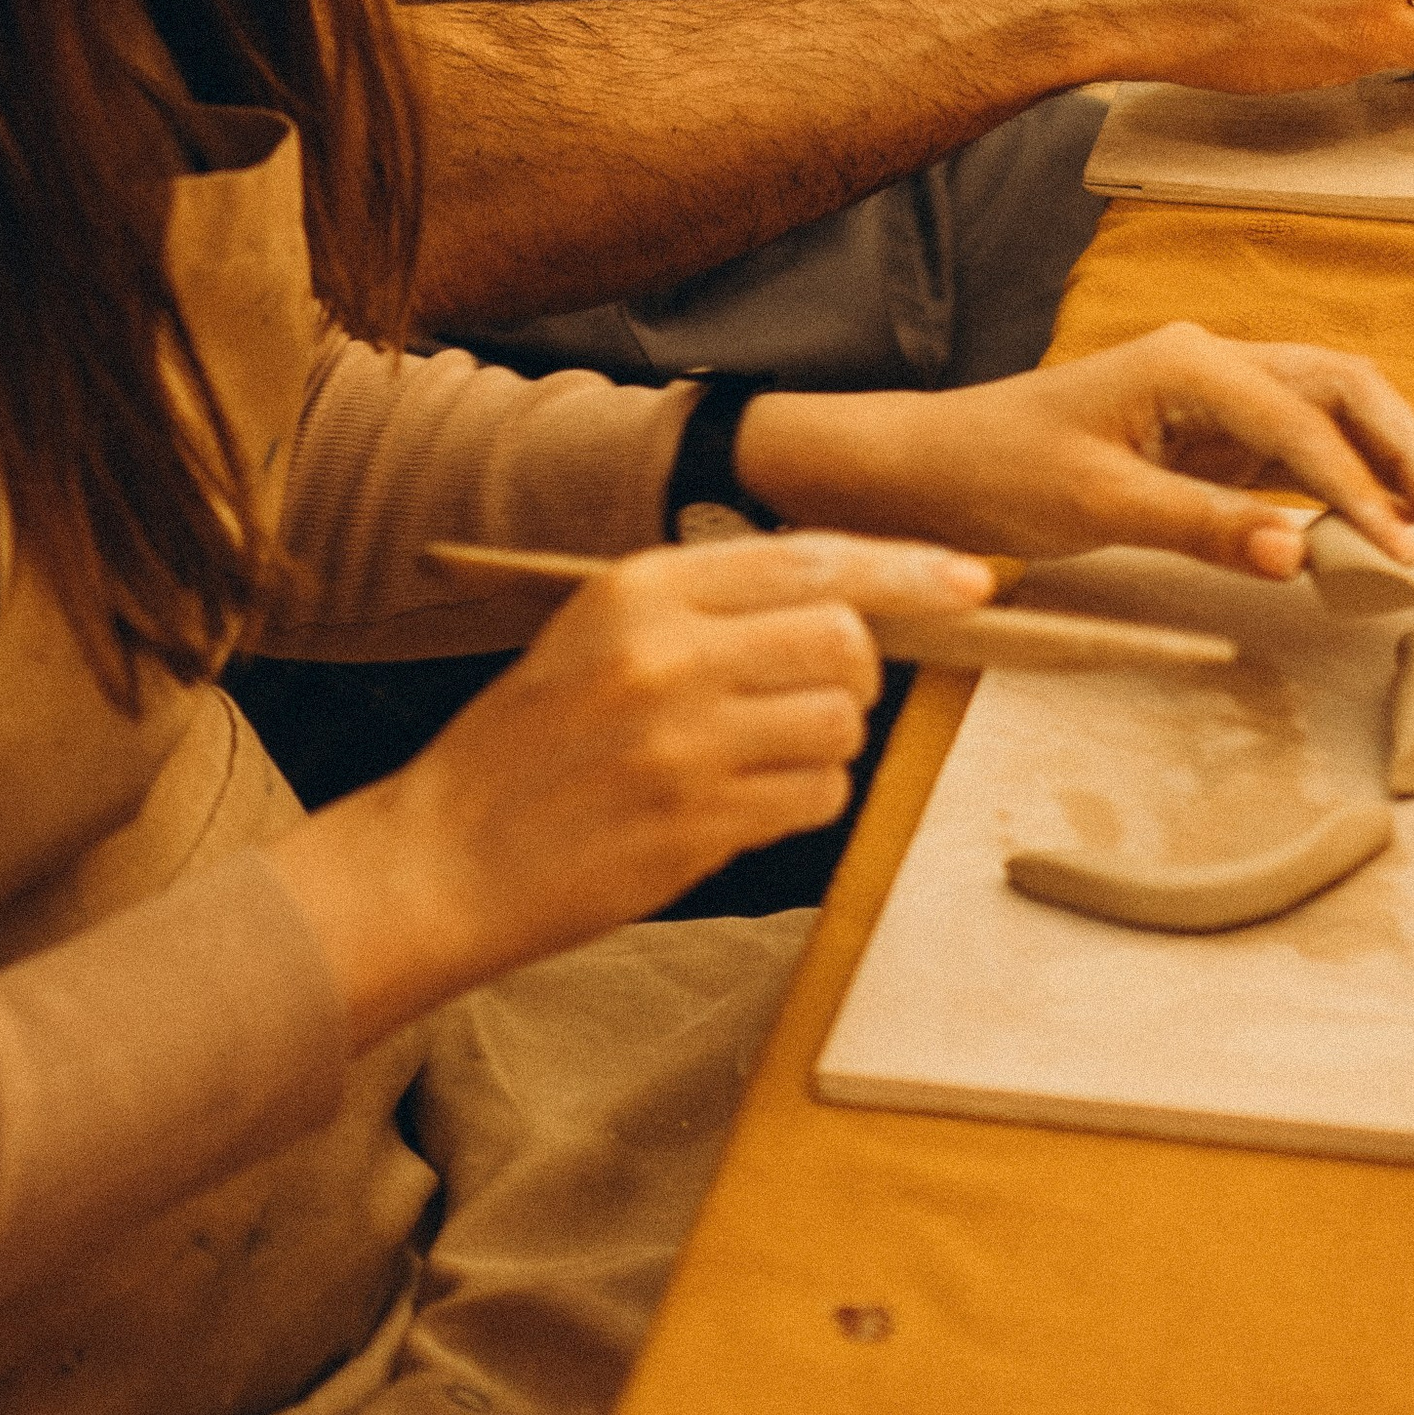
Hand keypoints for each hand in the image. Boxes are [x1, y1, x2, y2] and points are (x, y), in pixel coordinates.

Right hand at [265, 530, 991, 1042]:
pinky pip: (814, 799)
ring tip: (753, 762)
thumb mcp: (599, 634)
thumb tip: (845, 600)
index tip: (968, 579)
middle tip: (805, 702)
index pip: (810, 559)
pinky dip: (800, 803)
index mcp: (642, 588)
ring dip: (825, 746)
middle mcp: (669, 653)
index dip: (904, 568)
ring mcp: (684, 743)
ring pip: (841, 725)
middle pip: (844, 639)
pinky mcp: (697, 824)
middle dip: (853, 674)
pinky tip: (736, 807)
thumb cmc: (530, 746)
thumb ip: (710, 608)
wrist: (445, 855)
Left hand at [741, 329, 1413, 585]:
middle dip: (1405, 450)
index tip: (1404, 552)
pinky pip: (1296, 445)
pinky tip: (1379, 522)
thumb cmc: (999, 471)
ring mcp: (1212, 395)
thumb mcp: (1095, 505)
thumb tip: (1300, 553)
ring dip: (1387, 459)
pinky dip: (1346, 477)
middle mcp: (1210, 363)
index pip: (1303, 421)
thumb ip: (1202, 526)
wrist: (932, 466)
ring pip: (1329, 408)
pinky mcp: (1206, 434)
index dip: (1362, 488)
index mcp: (1186, 363)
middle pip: (1341, 387)